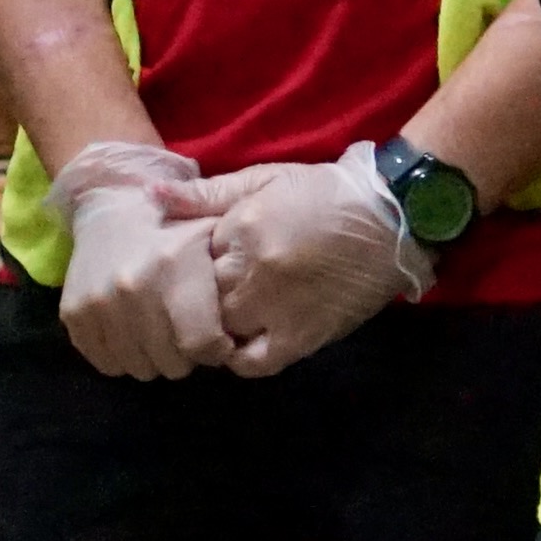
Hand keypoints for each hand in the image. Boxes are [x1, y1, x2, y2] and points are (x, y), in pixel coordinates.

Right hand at [52, 138, 239, 380]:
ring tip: (160, 329)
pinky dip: (123, 355)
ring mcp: (98, 303)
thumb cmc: (173, 226)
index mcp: (172, 268)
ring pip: (140, 368)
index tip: (217, 338)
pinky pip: (107, 363)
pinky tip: (133, 331)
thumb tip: (256, 312)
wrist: (111, 205)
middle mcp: (132, 288)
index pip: (204, 347)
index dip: (217, 349)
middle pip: (173, 364)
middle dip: (187, 354)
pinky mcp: (74, 314)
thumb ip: (237, 267)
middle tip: (186, 331)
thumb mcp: (211, 232)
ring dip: (154, 357)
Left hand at [203, 153, 425, 375]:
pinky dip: (239, 359)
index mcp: (239, 227)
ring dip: (212, 328)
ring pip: (218, 330)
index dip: (185, 263)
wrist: (390, 218)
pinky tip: (238, 346)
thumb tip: (151, 198)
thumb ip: (207, 193)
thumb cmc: (323, 193)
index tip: (191, 264)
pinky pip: (254, 362)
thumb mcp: (263, 179)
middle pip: (197, 297)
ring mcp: (276, 307)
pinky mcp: (302, 337)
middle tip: (194, 297)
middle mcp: (252, 271)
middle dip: (192, 297)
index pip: (186, 258)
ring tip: (214, 321)